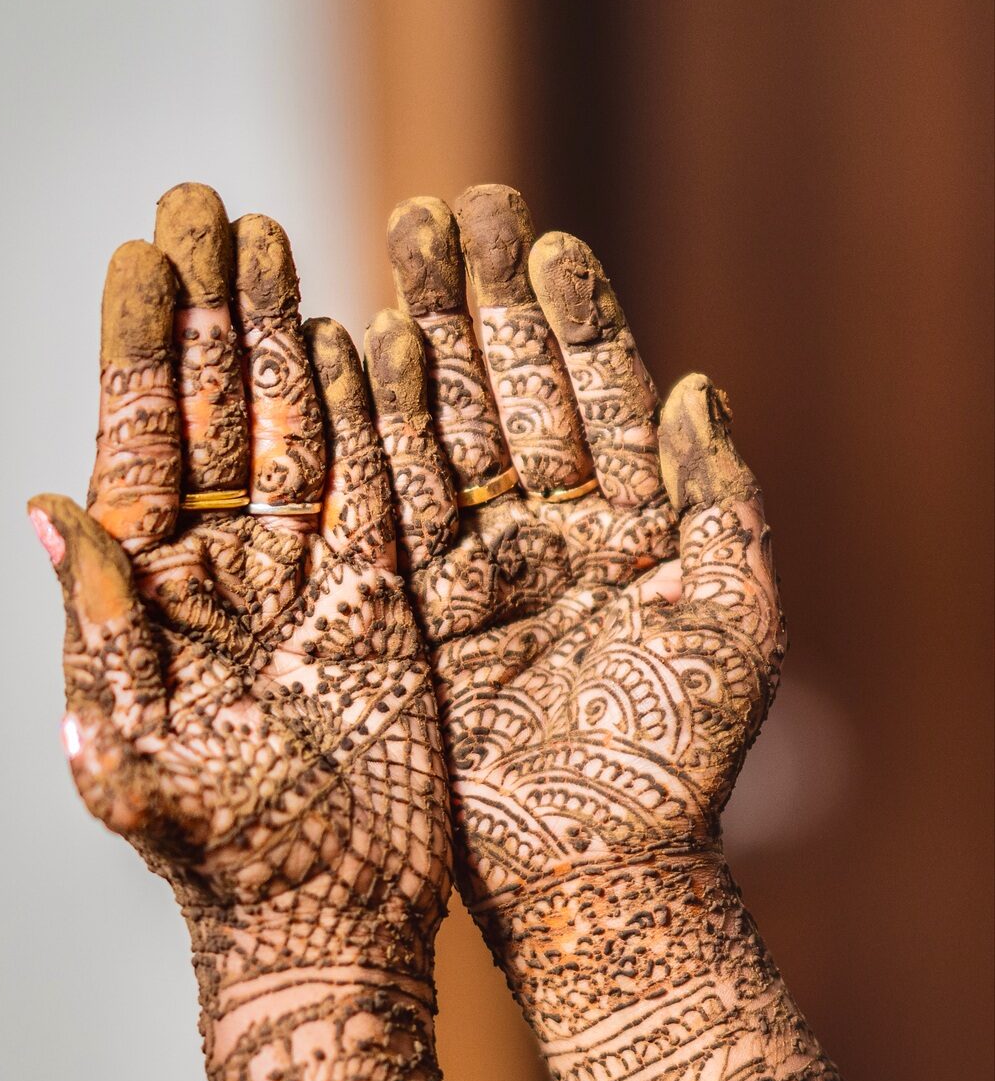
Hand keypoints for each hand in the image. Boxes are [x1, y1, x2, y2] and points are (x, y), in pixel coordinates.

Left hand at [29, 188, 549, 1080]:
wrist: (324, 921)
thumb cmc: (218, 860)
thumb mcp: (134, 753)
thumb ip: (98, 631)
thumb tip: (46, 506)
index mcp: (152, 600)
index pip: (136, 446)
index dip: (135, 350)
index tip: (141, 254)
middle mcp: (224, 574)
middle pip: (212, 412)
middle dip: (208, 309)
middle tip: (208, 203)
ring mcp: (305, 579)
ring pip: (290, 432)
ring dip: (280, 337)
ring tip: (275, 240)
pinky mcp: (383, 602)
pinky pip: (375, 489)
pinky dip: (365, 417)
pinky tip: (356, 340)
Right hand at [363, 186, 783, 961]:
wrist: (590, 870)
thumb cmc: (678, 761)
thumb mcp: (733, 620)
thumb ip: (723, 498)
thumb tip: (702, 383)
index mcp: (629, 528)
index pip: (596, 397)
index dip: (570, 319)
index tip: (542, 239)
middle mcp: (545, 535)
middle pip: (506, 394)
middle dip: (477, 303)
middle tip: (446, 210)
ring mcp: (472, 567)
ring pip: (439, 432)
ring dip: (416, 342)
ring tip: (392, 252)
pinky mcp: (409, 608)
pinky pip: (385, 506)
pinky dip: (366, 433)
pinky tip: (347, 353)